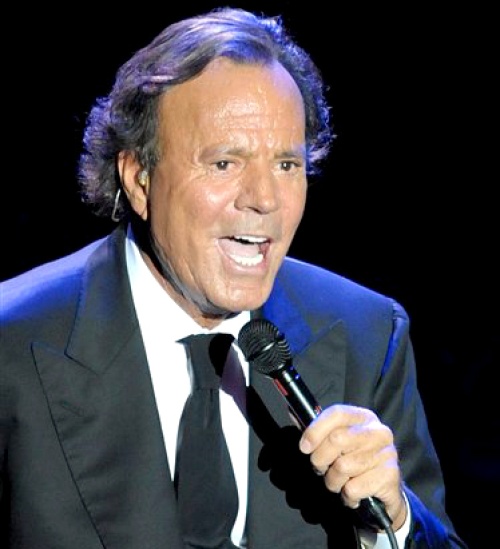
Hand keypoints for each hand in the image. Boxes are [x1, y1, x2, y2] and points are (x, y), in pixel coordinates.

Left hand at [298, 404, 406, 530]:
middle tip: (321, 468)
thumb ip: (317, 429)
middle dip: (321, 459)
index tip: (304, 447)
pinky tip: (352, 493)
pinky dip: (347, 495)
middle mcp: (378, 431)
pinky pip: (354, 488)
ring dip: (333, 480)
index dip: (316, 429)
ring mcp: (387, 452)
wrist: (384, 491)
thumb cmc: (354, 461)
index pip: (337, 413)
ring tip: (339, 481)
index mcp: (363, 417)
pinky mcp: (390, 475)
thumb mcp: (337, 443)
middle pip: (337, 439)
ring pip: (343, 466)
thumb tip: (292, 412)